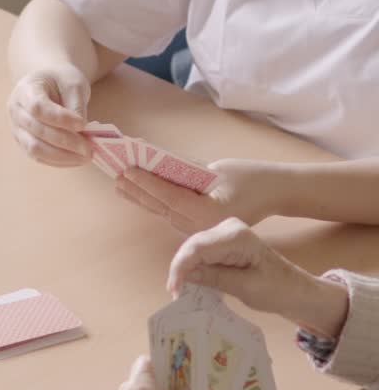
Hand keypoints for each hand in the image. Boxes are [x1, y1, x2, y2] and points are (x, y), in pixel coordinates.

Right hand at [7, 66, 91, 165]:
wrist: (48, 82)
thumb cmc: (60, 80)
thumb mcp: (73, 84)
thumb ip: (76, 106)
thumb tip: (82, 132)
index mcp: (25, 89)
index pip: (38, 107)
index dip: (60, 119)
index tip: (82, 124)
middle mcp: (16, 111)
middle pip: (36, 131)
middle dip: (65, 141)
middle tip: (89, 147)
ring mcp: (17, 129)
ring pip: (35, 149)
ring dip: (62, 156)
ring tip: (85, 156)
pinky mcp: (24, 143)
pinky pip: (39, 157)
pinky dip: (59, 161)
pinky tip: (77, 159)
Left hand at [116, 158, 291, 234]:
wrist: (273, 193)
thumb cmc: (250, 178)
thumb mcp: (218, 170)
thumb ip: (188, 169)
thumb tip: (156, 160)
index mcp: (208, 214)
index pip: (170, 197)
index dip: (147, 182)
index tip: (128, 170)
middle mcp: (200, 227)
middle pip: (162, 207)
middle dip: (137, 190)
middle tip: (115, 174)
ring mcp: (198, 229)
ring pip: (163, 211)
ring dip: (141, 197)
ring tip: (119, 182)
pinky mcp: (197, 225)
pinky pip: (171, 212)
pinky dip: (154, 200)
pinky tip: (138, 191)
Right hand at [167, 217, 348, 338]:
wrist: (295, 289)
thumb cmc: (277, 289)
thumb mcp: (245, 288)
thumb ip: (214, 278)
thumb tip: (184, 275)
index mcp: (236, 236)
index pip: (198, 246)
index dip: (181, 266)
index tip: (174, 290)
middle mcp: (228, 227)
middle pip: (192, 245)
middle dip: (180, 268)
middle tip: (174, 294)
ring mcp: (225, 233)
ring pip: (194, 249)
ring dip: (185, 269)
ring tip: (179, 291)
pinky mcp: (223, 243)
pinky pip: (201, 253)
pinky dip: (194, 268)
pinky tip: (189, 283)